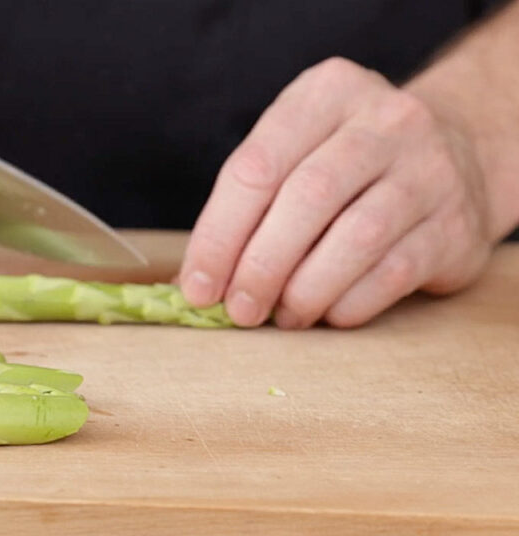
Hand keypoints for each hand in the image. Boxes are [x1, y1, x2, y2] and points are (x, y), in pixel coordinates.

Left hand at [178, 57, 494, 328]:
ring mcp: (430, 170)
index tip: (198, 287)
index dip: (219, 234)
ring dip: (305, 290)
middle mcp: (386, 121)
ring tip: (281, 318)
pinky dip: (349, 303)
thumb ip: (250, 202)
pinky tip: (327, 315)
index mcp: (327, 93)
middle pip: (306, 198)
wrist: (461, 151)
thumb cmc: (348, 162)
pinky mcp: (456, 225)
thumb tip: (200, 281)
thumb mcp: (300, 149)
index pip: (257, 166)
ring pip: (355, 237)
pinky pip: (394, 272)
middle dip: (260, 265)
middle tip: (238, 310)